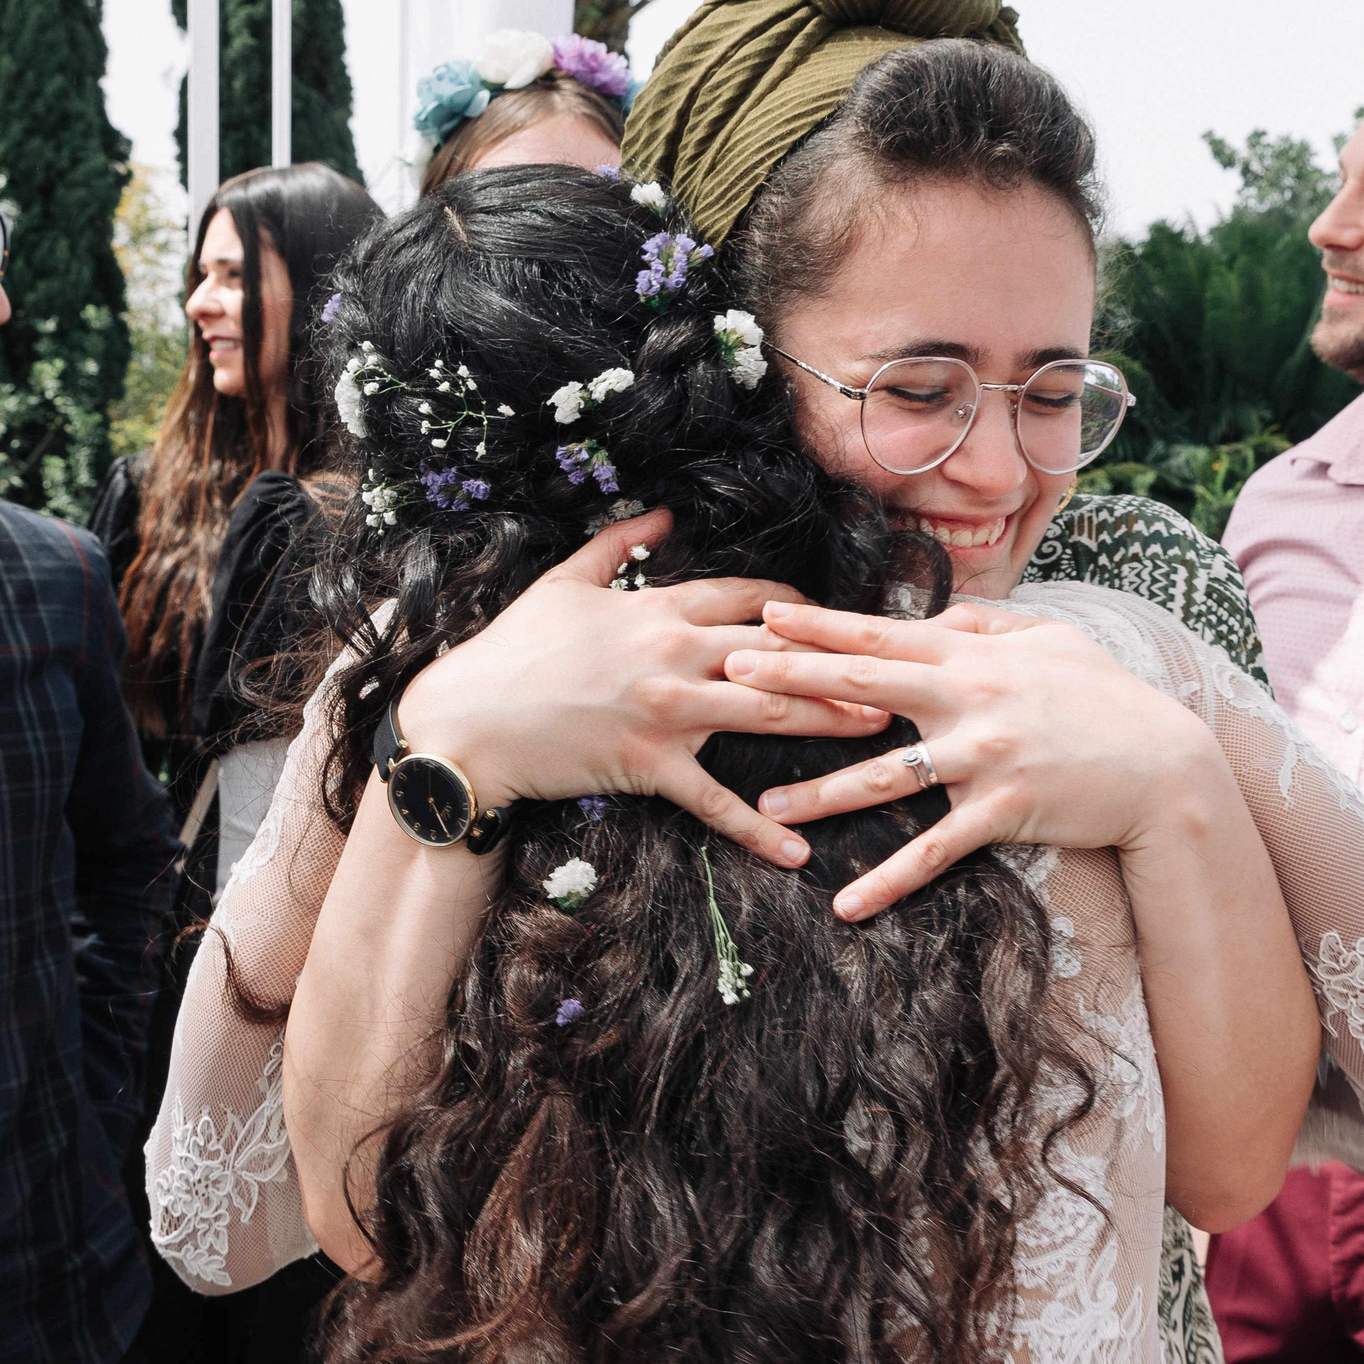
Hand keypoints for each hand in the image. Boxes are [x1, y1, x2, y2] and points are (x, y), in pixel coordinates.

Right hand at [397, 511, 889, 867]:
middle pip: (777, 650)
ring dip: (829, 721)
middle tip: (897, 670)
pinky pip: (713, 800)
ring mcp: (665, 709)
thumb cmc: (512, 651)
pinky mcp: (649, 763)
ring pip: (765, 710)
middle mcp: (672, 652)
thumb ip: (619, 544)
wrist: (466, 721)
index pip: (748, 596)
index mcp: (657, 608)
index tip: (837, 613)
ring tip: (883, 733)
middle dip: (841, 660)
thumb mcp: (563, 582)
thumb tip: (663, 512)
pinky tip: (797, 851)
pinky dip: (756, 828)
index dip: (799, 603)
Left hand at [726, 598, 1228, 917]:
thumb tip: (934, 617)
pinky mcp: (1002, 811)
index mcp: (975, 655)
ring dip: (821, 794)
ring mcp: (984, 757)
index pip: (881, 635)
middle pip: (864, 687)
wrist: (1164, 764)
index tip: (764, 615)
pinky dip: (890, 881)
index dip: (819, 625)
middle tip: (730, 675)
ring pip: (885, 777)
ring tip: (769, 807)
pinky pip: (934, 852)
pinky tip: (847, 904)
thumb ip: (988, 624)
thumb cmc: (1106, 697)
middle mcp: (970, 700)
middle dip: (791, 681)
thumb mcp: (1052, 639)